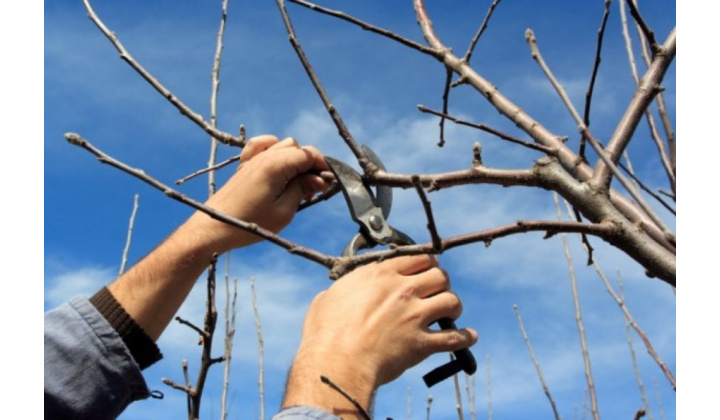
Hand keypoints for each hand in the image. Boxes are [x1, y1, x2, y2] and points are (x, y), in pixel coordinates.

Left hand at [191, 135, 328, 250]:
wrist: (216, 226)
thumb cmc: (250, 223)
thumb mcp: (284, 212)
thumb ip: (303, 189)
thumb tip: (319, 178)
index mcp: (275, 166)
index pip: (308, 154)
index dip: (322, 166)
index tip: (328, 183)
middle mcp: (264, 156)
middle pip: (297, 148)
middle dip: (310, 164)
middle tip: (313, 188)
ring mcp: (253, 159)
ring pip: (283, 145)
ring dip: (294, 159)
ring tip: (297, 182)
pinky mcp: (245, 165)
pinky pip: (262, 145)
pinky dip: (273, 148)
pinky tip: (278, 164)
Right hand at [282, 255, 477, 417]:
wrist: (337, 363)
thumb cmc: (326, 333)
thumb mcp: (329, 298)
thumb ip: (346, 289)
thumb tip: (344, 291)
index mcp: (381, 275)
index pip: (418, 257)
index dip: (427, 263)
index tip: (427, 270)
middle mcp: (403, 290)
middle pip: (440, 275)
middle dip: (442, 283)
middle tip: (437, 291)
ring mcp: (415, 316)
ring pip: (452, 301)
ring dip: (453, 306)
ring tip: (449, 313)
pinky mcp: (422, 343)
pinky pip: (454, 338)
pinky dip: (464, 338)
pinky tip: (469, 337)